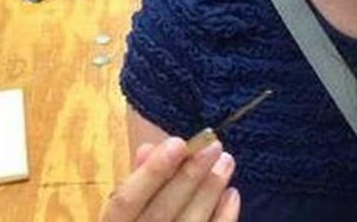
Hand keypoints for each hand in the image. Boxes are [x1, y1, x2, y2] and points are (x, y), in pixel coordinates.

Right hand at [101, 137, 239, 221]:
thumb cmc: (137, 220)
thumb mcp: (124, 209)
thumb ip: (135, 181)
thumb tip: (149, 149)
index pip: (126, 201)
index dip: (152, 171)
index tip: (178, 142)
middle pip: (161, 212)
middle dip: (190, 176)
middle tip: (215, 147)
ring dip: (210, 191)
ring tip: (226, 162)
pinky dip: (224, 217)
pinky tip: (232, 194)